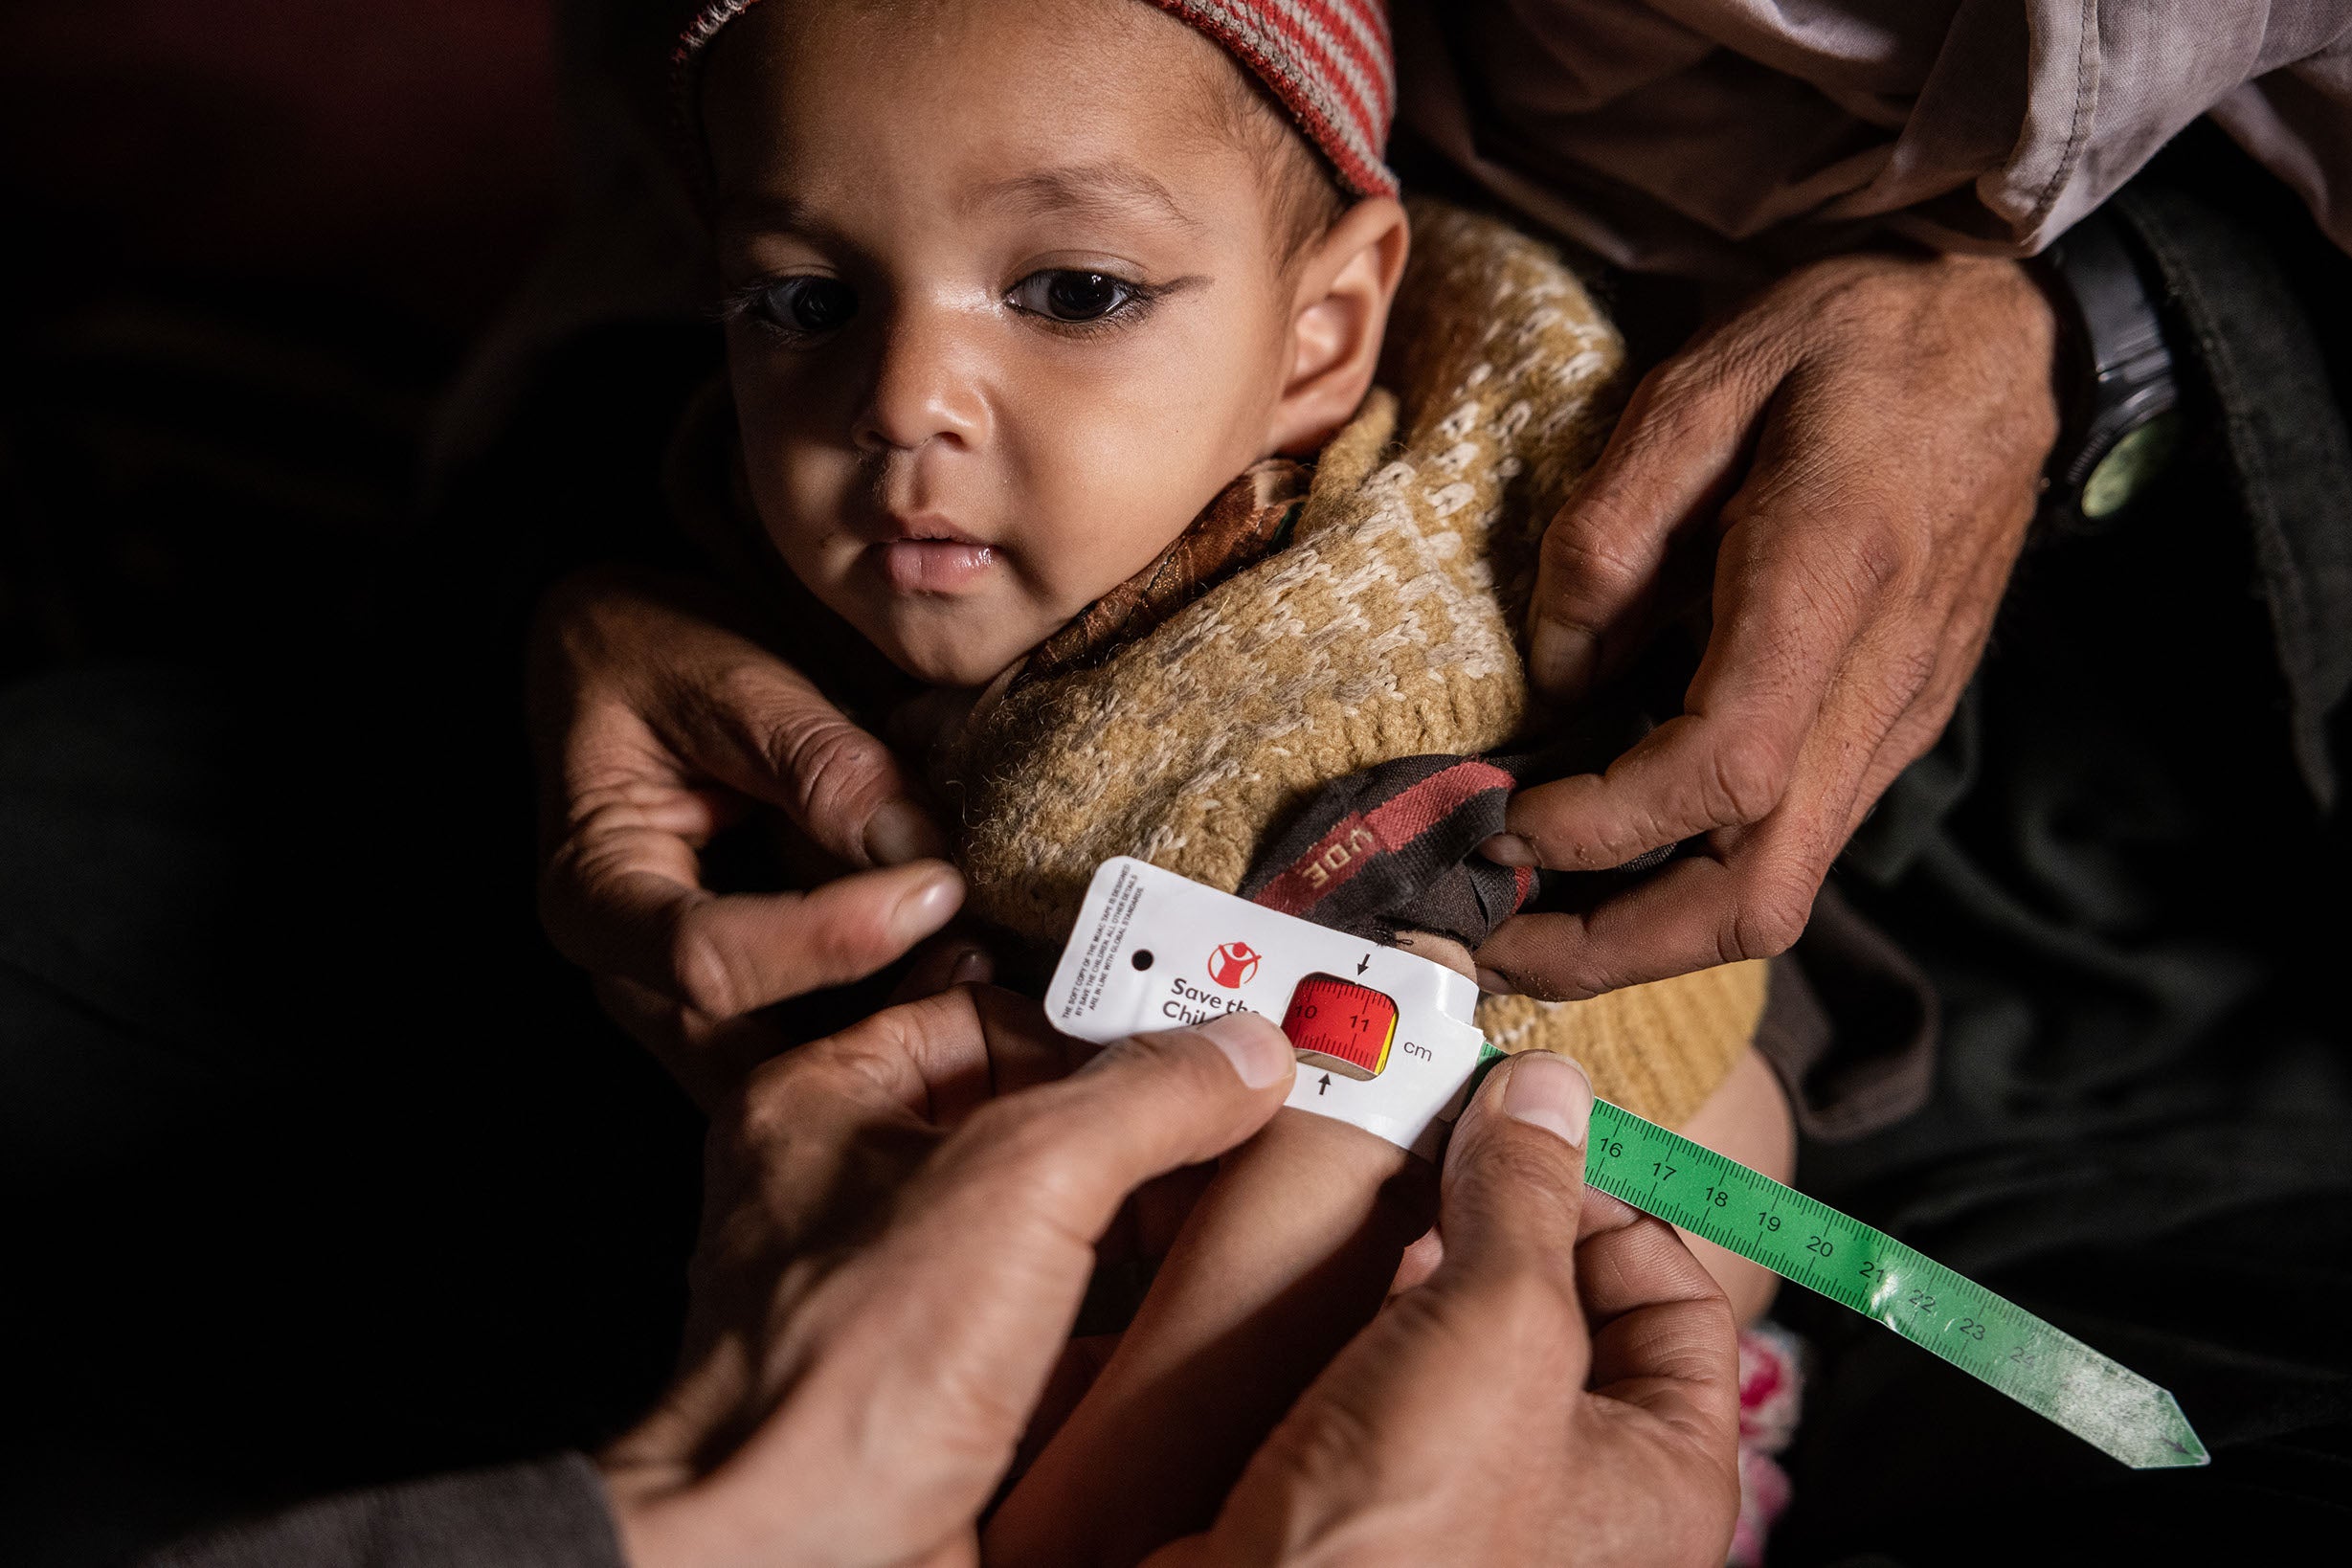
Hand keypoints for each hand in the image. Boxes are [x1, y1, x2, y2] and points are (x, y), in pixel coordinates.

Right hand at [528, 568, 973, 1101]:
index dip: (832, 937)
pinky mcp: (745, 997)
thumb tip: (921, 851)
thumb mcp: (728, 676)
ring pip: (791, 1072)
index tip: (938, 886)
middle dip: (869, 1031)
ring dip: (891, 1037)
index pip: (707, 960)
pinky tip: (960, 964)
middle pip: (745, 1058)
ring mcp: (685, 1002)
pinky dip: (892, 1015)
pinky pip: (816, 1043)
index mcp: (593, 895)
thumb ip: (820, 762)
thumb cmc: (652, 650)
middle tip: (978, 959)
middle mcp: (629, 975)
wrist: (623, 651)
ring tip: (982, 960)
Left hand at [599, 992, 1300, 1567]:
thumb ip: (1139, 1096)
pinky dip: (1127, 1331)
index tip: (1195, 1032)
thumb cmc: (842, 1378)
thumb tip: (1236, 1051)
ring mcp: (896, 1307)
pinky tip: (1188, 1326)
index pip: (985, 1012)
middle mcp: (851, 1201)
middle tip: (1235, 1115)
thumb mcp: (1019, 1179)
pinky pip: (1055, 1339)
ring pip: (1044, 1234)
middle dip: (1133, 1126)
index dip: (1093, 1018)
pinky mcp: (943, 1402)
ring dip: (1137, 1228)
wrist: (802, 1567)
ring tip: (1223, 1211)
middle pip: (1026, 1123)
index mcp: (828, 1108)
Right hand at [1152, 1053, 1740, 1565]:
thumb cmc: (1402, 1548)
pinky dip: (1366, 1321)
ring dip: (1427, 1263)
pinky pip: (1392, 1385)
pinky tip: (1324, 1285)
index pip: (1679, 1298)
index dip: (1610, 1202)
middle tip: (1443, 1152)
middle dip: (1505, 1222)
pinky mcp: (1381, 1506)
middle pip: (1572, 1313)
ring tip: (1380, 1206)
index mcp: (1665, 1479)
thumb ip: (1527, 1198)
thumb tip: (1545, 1096)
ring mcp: (1478, 1508)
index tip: (1527, 1135)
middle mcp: (1583, 1501)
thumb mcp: (1495, 1327)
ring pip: (1472, 1343)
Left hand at [1480, 251, 2057, 997]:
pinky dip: (1691, 879)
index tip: (1506, 822)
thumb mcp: (1703, 381)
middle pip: (1758, 892)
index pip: (1723, 769)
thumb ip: (1610, 530)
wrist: (2019, 345)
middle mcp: (1879, 681)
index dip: (1605, 824)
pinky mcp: (1895, 729)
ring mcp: (1898, 719)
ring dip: (1647, 934)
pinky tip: (1612, 853)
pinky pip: (1794, 844)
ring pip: (1779, 892)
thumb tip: (1554, 676)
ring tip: (1531, 920)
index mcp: (1831, 579)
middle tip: (1493, 944)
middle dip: (1616, 948)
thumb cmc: (1855, 344)